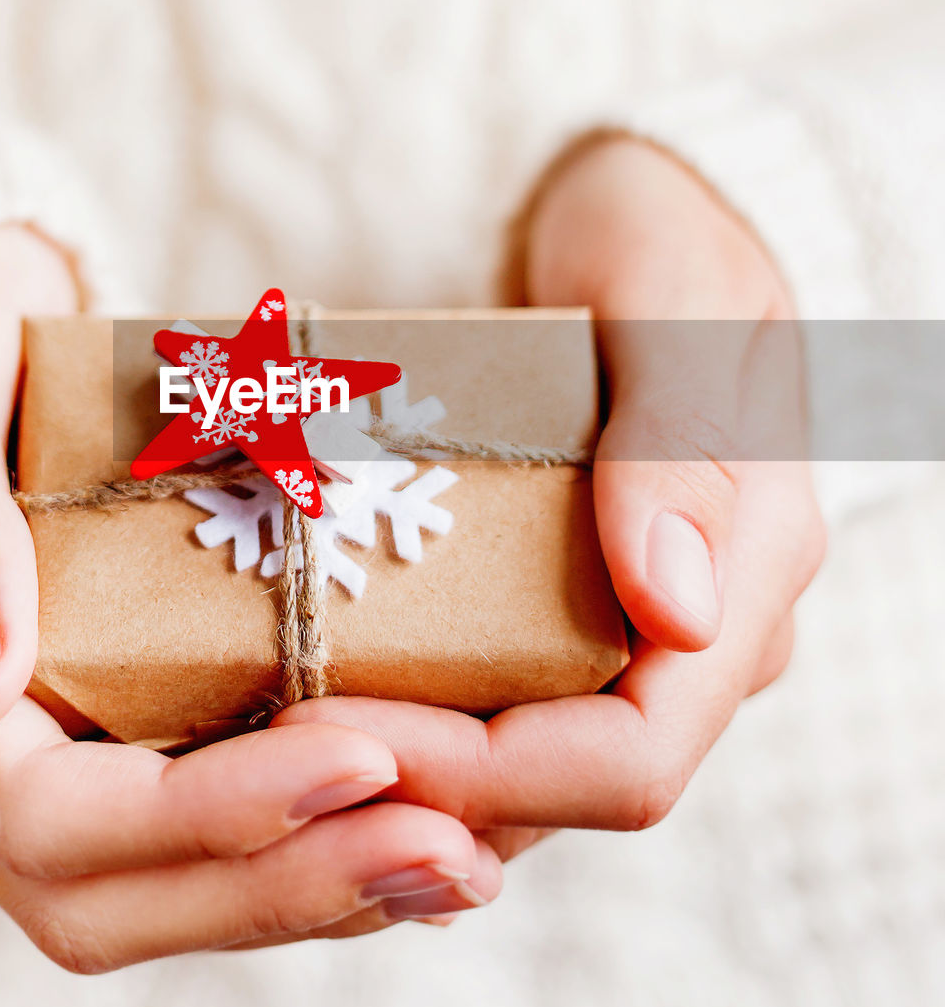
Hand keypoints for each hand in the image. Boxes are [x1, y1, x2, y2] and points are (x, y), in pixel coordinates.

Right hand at [0, 226, 499, 971]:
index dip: (200, 813)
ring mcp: (28, 735)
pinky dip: (298, 843)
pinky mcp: (97, 711)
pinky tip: (405, 820)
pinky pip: (190, 829)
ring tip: (458, 860)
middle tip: (450, 854)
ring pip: (154, 885)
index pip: (39, 813)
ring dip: (308, 888)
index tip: (359, 760)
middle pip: (103, 893)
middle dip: (281, 883)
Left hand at [277, 137, 825, 842]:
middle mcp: (686, 639)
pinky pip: (482, 697)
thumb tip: (677, 612)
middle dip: (414, 785)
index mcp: (740, 587)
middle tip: (270, 739)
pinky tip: (303, 686)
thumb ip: (686, 446)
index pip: (628, 761)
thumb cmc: (663, 241)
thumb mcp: (676, 302)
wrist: (626, 220)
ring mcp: (620, 629)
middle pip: (553, 786)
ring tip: (267, 728)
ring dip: (394, 765)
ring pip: (509, 765)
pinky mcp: (559, 606)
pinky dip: (397, 710)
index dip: (483, 776)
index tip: (340, 729)